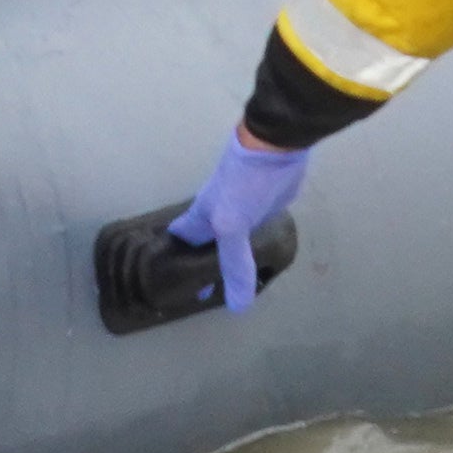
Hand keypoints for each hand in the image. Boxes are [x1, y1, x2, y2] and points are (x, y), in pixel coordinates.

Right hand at [168, 129, 315, 314]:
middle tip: (207, 290)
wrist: (275, 146)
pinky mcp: (265, 205)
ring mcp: (241, 210)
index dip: (177, 262)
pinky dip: (253, 248)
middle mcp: (217, 215)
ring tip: (232, 281)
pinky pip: (254, 233)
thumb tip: (236, 306)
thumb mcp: (232, 225)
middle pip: (205, 242)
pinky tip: (259, 257)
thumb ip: (235, 264)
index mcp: (202, 217)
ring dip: (229, 256)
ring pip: (230, 238)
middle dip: (203, 263)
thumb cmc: (243, 184)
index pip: (181, 242)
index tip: (177, 286)